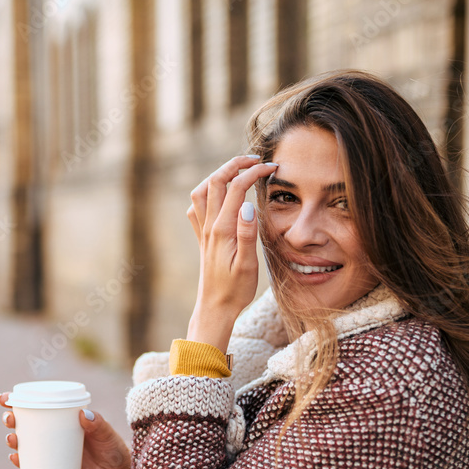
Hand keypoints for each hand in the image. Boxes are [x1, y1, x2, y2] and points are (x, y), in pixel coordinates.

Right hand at [0, 394, 131, 468]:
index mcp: (63, 417)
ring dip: (13, 439)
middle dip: (10, 419)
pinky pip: (32, 465)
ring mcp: (51, 450)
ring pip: (25, 443)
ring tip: (12, 439)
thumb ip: (98, 424)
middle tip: (9, 419)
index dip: (16, 400)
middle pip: (24, 423)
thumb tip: (82, 415)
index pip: (36, 405)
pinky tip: (15, 459)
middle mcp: (53, 432)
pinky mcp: (53, 468)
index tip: (4, 398)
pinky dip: (21, 462)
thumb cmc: (113, 447)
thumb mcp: (107, 434)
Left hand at [186, 155, 277, 351]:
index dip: (254, 172)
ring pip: (201, 190)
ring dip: (218, 174)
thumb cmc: (235, 291)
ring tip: (238, 170)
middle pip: (215, 181)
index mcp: (222, 230)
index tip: (272, 168)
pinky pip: (196, 207)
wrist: (215, 309)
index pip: (237, 188)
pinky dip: (206, 193)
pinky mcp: (202, 238)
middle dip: (235, 164)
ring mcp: (203, 231)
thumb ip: (247, 233)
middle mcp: (209, 226)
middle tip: (256, 159)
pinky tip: (218, 196)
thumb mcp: (247, 265)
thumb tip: (247, 204)